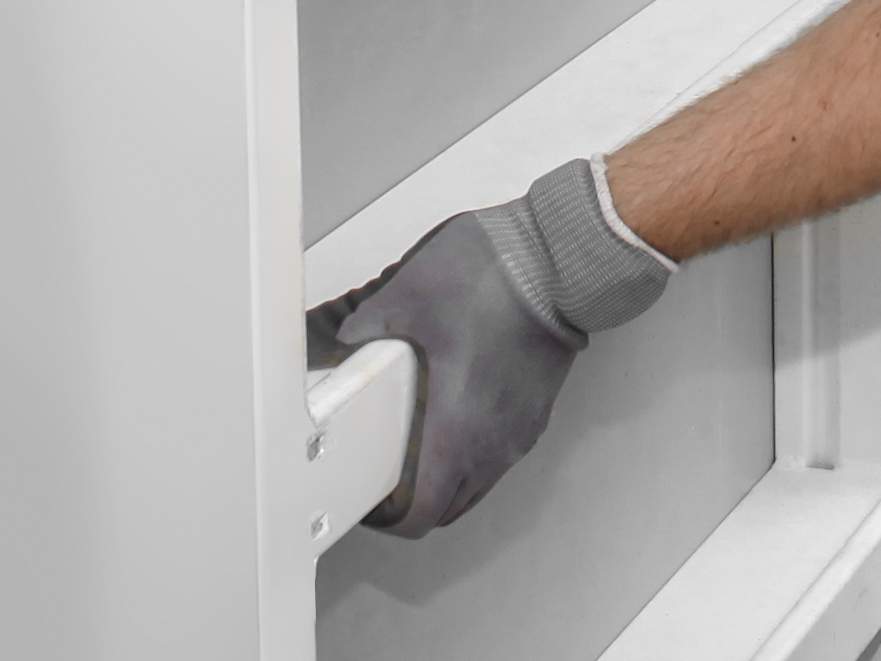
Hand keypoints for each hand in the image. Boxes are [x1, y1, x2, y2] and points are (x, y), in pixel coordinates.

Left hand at [307, 213, 578, 537]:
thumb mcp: (407, 297)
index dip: (392, 521)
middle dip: (415, 505)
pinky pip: (500, 456)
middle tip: (387, 481)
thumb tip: (348, 343)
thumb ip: (366, 328)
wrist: (558, 260)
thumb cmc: (498, 280)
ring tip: (415, 452)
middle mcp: (495, 442)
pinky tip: (452, 420)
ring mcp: (520, 430)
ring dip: (446, 482)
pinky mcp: (536, 412)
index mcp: (459, 428)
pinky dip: (472, 457)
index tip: (373, 506)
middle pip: (451, 508)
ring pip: (478, 485)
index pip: (425, 513)